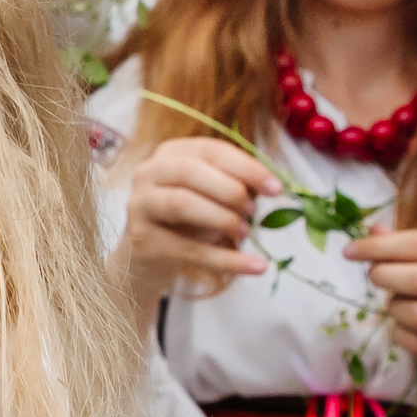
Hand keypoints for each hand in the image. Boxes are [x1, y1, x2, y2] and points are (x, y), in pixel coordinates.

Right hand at [120, 134, 279, 295]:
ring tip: (245, 233)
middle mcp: (148, 172)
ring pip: (182, 203)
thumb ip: (236, 186)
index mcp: (171, 153)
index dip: (246, 167)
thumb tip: (272, 187)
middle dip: (230, 190)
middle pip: (190, 171)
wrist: (149, 260)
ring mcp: (139, 204)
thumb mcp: (212, 197)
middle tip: (253, 211)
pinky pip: (187, 249)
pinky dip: (226, 260)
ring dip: (222, 218)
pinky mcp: (140, 239)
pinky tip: (255, 267)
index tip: (276, 188)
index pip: (211, 150)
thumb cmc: (187, 221)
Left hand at [349, 227, 416, 416]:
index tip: (350, 250)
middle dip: (383, 276)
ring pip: (415, 315)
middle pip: (416, 279)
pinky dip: (401, 334)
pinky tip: (405, 326)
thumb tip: (371, 231)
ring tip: (396, 303)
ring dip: (393, 309)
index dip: (379, 247)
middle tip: (375, 276)